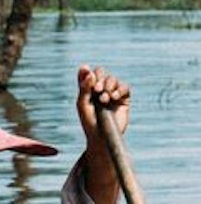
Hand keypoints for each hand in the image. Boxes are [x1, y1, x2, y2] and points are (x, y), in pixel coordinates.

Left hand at [76, 65, 131, 203]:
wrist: (102, 137)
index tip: (89, 78)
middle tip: (97, 90)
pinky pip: (125, 88)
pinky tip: (114, 97)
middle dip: (99, 79)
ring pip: (112, 79)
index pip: (89, 73)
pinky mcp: (124, 101)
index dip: (89, 73)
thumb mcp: (82, 103)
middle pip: (101, 72)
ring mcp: (112, 94)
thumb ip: (84, 87)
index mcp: (88, 88)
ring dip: (108, 86)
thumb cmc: (89, 121)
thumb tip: (88, 70)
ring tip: (104, 99)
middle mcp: (100, 89)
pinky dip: (120, 89)